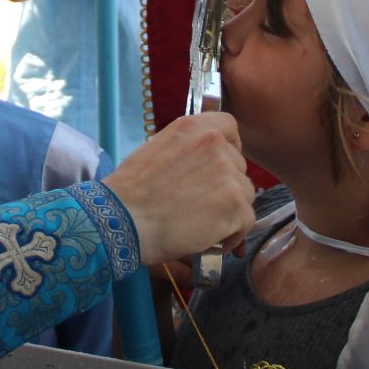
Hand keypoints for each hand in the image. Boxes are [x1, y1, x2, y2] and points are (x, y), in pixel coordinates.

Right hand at [106, 113, 255, 266]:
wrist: (122, 220)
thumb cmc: (130, 192)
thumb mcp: (156, 150)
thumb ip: (186, 149)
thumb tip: (204, 165)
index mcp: (194, 127)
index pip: (230, 127)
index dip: (228, 149)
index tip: (217, 167)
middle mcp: (215, 143)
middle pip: (238, 167)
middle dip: (225, 186)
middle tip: (200, 205)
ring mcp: (228, 173)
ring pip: (245, 195)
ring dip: (229, 211)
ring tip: (202, 226)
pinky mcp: (235, 204)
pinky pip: (246, 221)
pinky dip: (232, 234)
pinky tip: (209, 241)